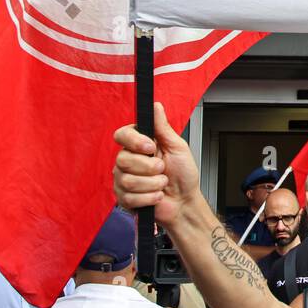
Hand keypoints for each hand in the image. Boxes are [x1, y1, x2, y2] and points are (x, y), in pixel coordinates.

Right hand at [114, 101, 200, 226]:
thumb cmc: (183, 175)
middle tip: (162, 169)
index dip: (134, 141)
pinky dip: (149, 198)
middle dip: (149, 168)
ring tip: (162, 183)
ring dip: (153, 184)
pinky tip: (157, 196)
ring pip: (127, 180)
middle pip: (123, 159)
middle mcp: (128, 160)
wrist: (185, 201)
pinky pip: (129, 197)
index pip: (122, 135)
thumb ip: (163, 127)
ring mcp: (123, 180)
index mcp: (139, 145)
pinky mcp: (124, 198)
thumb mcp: (177, 147)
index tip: (151, 147)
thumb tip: (155, 106)